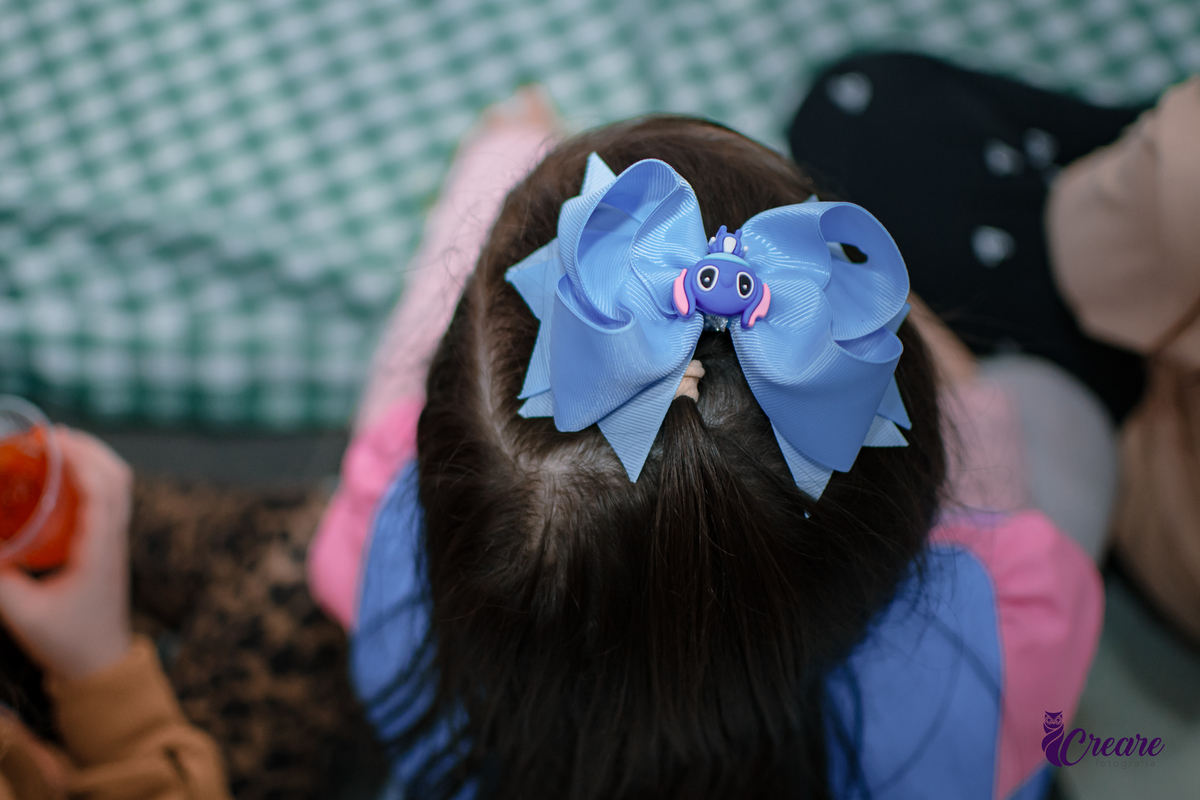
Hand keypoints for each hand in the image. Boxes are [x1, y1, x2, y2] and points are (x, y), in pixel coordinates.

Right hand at [0, 428, 132, 680]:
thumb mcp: (23, 614)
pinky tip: (61, 479)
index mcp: (100, 550)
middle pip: (118, 478)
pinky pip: (110, 499)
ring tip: (56, 448)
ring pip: (119, 487)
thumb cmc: (68, 642)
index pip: (103, 491)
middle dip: (89, 448)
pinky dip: (92, 478)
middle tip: (50, 435)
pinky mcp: (109, 546)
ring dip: (93, 460)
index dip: (82, 457)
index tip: (52, 438)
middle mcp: (115, 538)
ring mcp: (116, 541)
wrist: (102, 666)